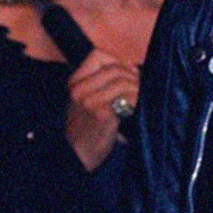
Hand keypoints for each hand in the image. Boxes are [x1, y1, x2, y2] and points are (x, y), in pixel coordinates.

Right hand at [64, 48, 137, 170]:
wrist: (77, 157)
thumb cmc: (86, 130)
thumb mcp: (83, 101)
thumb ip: (100, 83)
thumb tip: (131, 66)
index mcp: (74, 84)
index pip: (97, 55)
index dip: (117, 59)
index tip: (128, 71)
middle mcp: (80, 90)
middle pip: (115, 68)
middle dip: (132, 76)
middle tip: (137, 88)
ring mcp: (90, 102)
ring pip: (123, 82)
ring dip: (136, 89)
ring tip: (136, 101)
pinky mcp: (103, 114)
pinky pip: (128, 98)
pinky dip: (136, 102)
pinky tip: (134, 111)